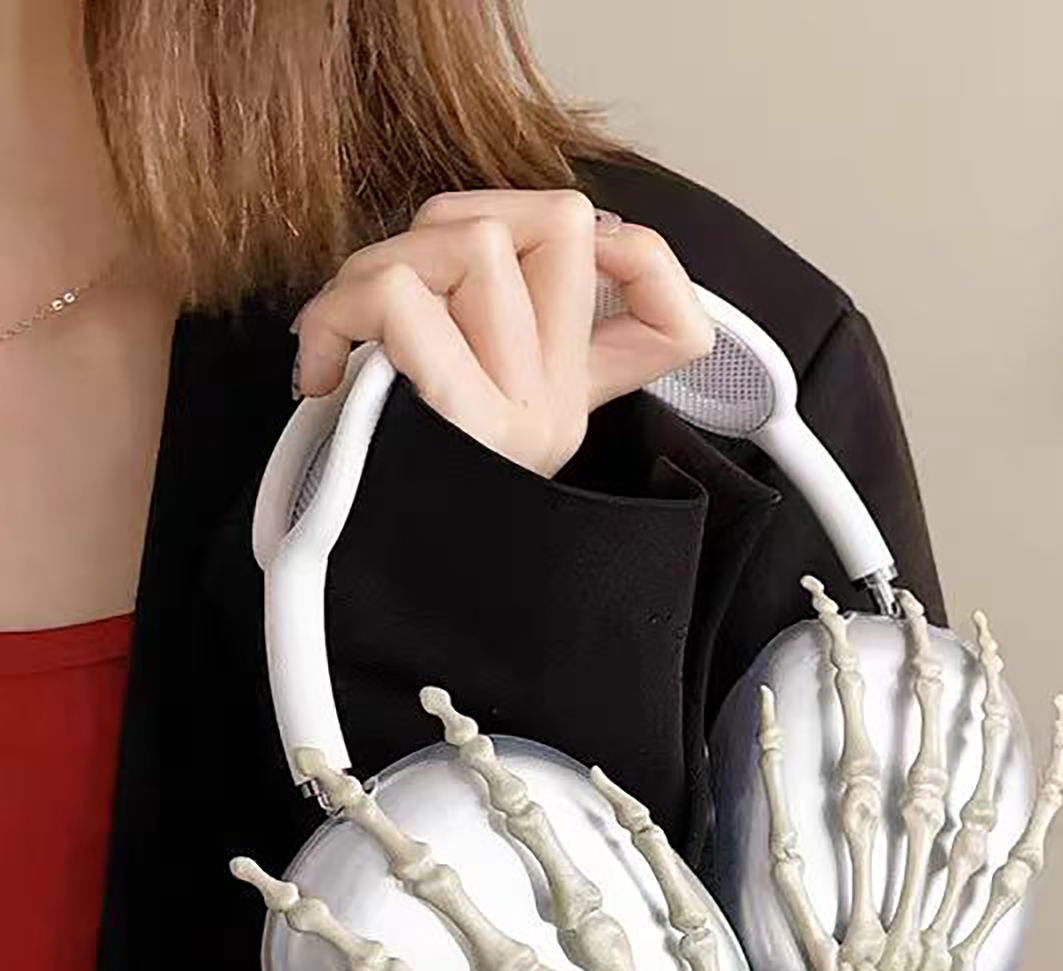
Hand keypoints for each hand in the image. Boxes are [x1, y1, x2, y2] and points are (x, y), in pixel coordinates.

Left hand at [289, 189, 714, 477]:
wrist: (366, 595)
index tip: (565, 266)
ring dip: (380, 263)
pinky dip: (336, 312)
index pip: (675, 316)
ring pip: (473, 240)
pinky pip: (401, 297)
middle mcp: (558, 406)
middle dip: (460, 219)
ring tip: (346, 333)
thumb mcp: (451, 405)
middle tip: (404, 291)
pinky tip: (324, 369)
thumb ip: (481, 324)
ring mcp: (521, 416)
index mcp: (569, 398)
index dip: (639, 253)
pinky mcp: (463, 422)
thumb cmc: (383, 483)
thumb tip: (488, 240)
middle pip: (565, 220)